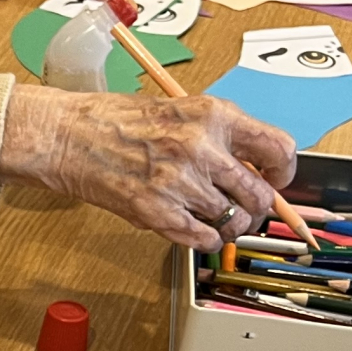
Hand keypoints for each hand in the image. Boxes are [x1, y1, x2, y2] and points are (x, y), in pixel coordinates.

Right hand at [0, 85, 297, 249]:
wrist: (68, 136)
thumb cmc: (117, 121)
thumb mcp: (180, 111)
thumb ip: (219, 136)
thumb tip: (256, 168)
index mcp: (214, 116)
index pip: (278, 149)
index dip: (283, 172)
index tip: (273, 179)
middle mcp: (202, 149)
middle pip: (260, 195)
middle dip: (256, 208)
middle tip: (243, 208)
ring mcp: (180, 183)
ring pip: (234, 223)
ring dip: (229, 227)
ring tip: (213, 219)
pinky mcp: (157, 212)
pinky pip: (204, 239)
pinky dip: (204, 240)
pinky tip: (192, 228)